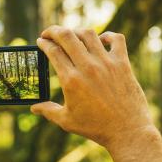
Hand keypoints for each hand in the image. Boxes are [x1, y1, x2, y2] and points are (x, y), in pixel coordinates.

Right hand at [31, 26, 155, 150]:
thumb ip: (48, 111)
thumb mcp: (67, 121)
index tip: (41, 41)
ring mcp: (107, 63)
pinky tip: (101, 40)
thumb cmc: (96, 128)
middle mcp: (88, 67)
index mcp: (71, 80)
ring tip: (72, 36)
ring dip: (77, 31)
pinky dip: (107, 36)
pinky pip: (116, 39)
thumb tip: (33, 108)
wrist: (127, 131)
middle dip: (54, 30)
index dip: (44, 43)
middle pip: (67, 36)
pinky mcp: (123, 64)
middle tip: (50, 33)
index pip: (53, 51)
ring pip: (88, 34)